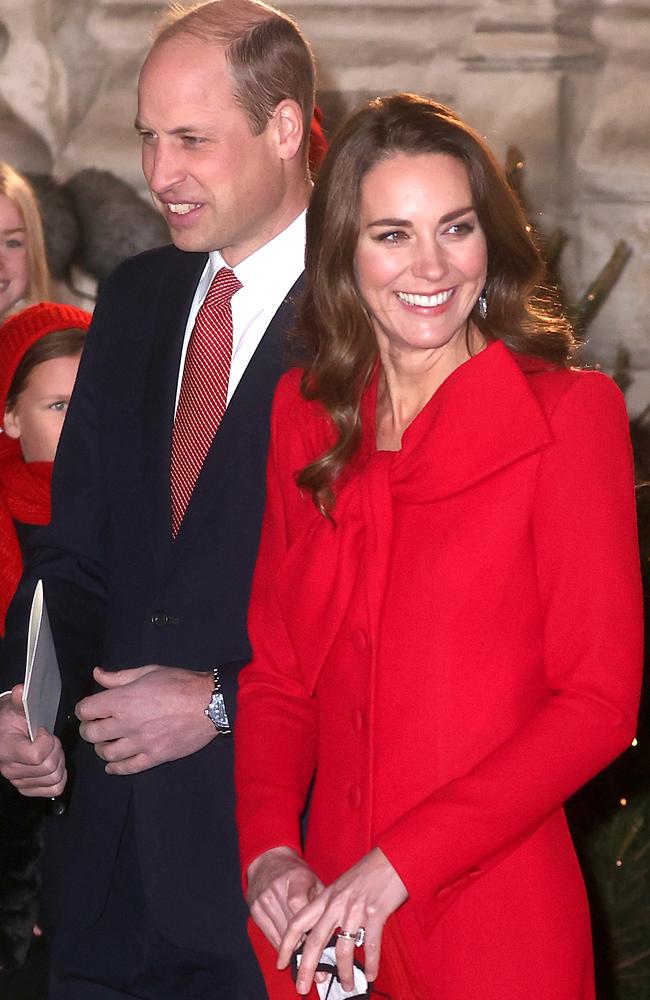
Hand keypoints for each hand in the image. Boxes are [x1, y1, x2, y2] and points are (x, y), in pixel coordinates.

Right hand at [0, 686, 66, 795]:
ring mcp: (19, 780)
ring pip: (54, 779)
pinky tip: (53, 764)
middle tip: (50, 740)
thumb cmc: (9, 720)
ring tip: (52, 750)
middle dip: (57, 750)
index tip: (43, 731)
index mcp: (7, 748)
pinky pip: (53, 789)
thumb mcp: (13, 706)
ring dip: (59, 762)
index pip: (37, 755)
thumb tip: (22, 692)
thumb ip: (20, 700)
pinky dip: (59, 777)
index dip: (47, 742)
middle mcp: (11, 769)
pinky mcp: (26, 787)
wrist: (2, 733)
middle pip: (49, 767)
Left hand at [75, 665, 213, 774]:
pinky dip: (115, 768)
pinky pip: (127, 768)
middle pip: (91, 734)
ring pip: (106, 753)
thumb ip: (119, 677)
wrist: (209, 703)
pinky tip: (112, 764)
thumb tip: (97, 674)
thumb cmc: (179, 682)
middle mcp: (126, 724)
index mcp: (123, 700)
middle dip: (89, 728)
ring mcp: (140, 743)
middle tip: (96, 725)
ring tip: (107, 742)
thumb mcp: (148, 671)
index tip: (89, 709)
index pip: (86, 710)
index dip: (83, 709)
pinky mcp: (154, 757)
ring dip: (101, 748)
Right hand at [247, 847, 323, 950]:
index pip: (298, 904)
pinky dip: (280, 944)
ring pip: (280, 933)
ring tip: (305, 955)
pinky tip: (290, 949)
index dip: (308, 924)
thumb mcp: (313, 880)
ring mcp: (264, 899)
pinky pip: (269, 935)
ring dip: (293, 947)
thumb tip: (334, 926)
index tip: (317, 937)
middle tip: (316, 954)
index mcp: (296, 877)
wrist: (268, 862)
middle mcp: (276, 887)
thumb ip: (321, 901)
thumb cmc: (296, 874)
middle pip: (290, 923)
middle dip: (304, 941)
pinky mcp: (254, 909)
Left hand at [278, 847, 407, 994]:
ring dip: (344, 972)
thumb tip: (327, 933)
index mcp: (327, 895)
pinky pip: (371, 946)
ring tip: (346, 985)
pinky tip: (370, 974)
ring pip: (343, 949)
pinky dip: (370, 963)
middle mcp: (337, 903)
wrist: (394, 855)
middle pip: (315, 941)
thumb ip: (333, 905)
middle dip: (306, 968)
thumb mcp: (344, 884)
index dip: (286, 943)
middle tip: (302, 988)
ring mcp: (356, 909)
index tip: (280, 962)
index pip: (298, 922)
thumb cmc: (370, 870)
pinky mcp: (376, 913)